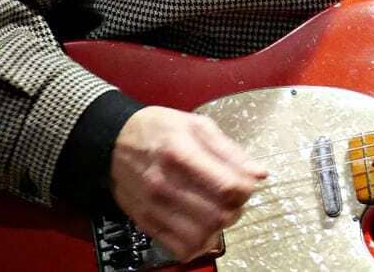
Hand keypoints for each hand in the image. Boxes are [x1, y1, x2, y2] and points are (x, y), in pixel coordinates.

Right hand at [110, 106, 267, 261]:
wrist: (114, 141)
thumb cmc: (158, 129)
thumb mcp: (198, 125)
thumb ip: (231, 151)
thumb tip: (259, 173)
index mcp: (181, 154)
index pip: (228, 186)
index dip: (246, 188)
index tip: (246, 182)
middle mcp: (165, 184)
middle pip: (218, 215)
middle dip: (236, 208)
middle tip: (233, 197)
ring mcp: (154, 207)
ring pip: (201, 236)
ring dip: (219, 227)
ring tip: (218, 210)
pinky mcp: (146, 223)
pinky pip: (180, 248)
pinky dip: (198, 243)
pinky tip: (201, 226)